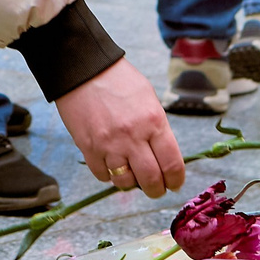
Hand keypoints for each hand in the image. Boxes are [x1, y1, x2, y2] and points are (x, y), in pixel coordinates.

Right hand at [53, 59, 185, 195]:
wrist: (83, 69)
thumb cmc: (119, 80)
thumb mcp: (149, 100)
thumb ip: (158, 128)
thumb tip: (163, 156)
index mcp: (154, 122)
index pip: (172, 164)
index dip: (176, 180)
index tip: (174, 183)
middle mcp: (133, 136)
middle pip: (151, 180)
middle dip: (156, 190)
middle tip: (155, 188)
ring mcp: (108, 144)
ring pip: (125, 182)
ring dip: (131, 183)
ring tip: (131, 175)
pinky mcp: (87, 148)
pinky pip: (102, 175)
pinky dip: (108, 175)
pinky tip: (111, 165)